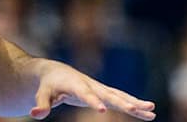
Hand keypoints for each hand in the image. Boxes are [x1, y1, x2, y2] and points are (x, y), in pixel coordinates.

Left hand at [30, 60, 155, 119]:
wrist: (54, 72)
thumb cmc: (47, 84)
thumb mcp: (42, 94)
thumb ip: (41, 104)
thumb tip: (34, 114)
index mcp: (75, 85)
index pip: (85, 94)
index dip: (93, 101)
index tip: (103, 111)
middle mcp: (91, 85)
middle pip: (109, 94)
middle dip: (123, 102)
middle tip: (138, 109)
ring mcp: (100, 89)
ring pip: (120, 96)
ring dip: (136, 103)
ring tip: (152, 110)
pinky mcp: (104, 93)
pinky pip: (122, 99)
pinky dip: (135, 105)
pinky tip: (149, 112)